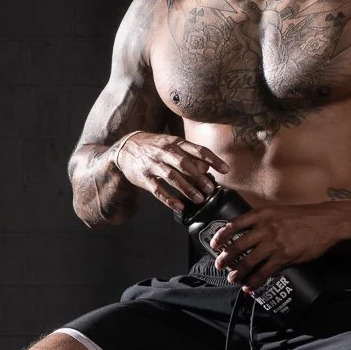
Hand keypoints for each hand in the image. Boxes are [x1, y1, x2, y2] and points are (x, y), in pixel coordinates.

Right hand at [112, 133, 228, 213]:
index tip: (225, 170)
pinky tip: (179, 206)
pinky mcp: (143, 177)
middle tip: (211, 189)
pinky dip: (169, 199)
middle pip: (185, 164)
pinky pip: (157, 190)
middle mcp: (164, 152)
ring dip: (187, 188)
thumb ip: (188, 154)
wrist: (125, 147)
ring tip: (199, 199)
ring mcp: (153, 165)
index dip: (213, 160)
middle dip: (199, 178)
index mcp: (174, 143)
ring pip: (172, 177)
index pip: (197, 150)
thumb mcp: (171, 144)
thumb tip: (206, 167)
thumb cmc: (153, 147)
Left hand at [206, 201, 345, 289]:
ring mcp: (274, 243)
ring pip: (249, 261)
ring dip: (237, 272)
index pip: (234, 225)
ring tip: (232, 278)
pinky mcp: (284, 256)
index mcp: (262, 215)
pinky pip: (265, 271)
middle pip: (238, 245)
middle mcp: (265, 228)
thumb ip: (264, 221)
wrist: (327, 221)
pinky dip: (255, 280)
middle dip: (225, 258)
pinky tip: (249, 285)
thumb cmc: (305, 216)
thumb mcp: (279, 212)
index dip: (221, 236)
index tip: (214, 244)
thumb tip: (249, 233)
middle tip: (219, 265)